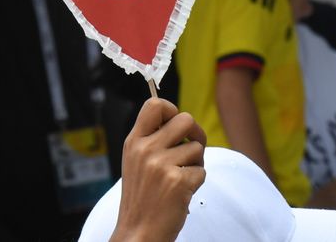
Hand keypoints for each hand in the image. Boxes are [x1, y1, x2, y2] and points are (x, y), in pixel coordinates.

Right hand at [110, 99, 206, 241]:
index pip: (154, 105)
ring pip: (197, 148)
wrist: (138, 232)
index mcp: (134, 142)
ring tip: (180, 178)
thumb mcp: (135, 162)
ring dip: (196, 163)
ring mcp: (161, 165)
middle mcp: (145, 149)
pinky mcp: (177, 181)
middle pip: (186, 119)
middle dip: (196, 133)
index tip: (176, 123)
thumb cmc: (141, 198)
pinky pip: (201, 172)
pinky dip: (196, 182)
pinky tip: (181, 192)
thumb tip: (177, 119)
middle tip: (192, 149)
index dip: (172, 109)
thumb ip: (150, 140)